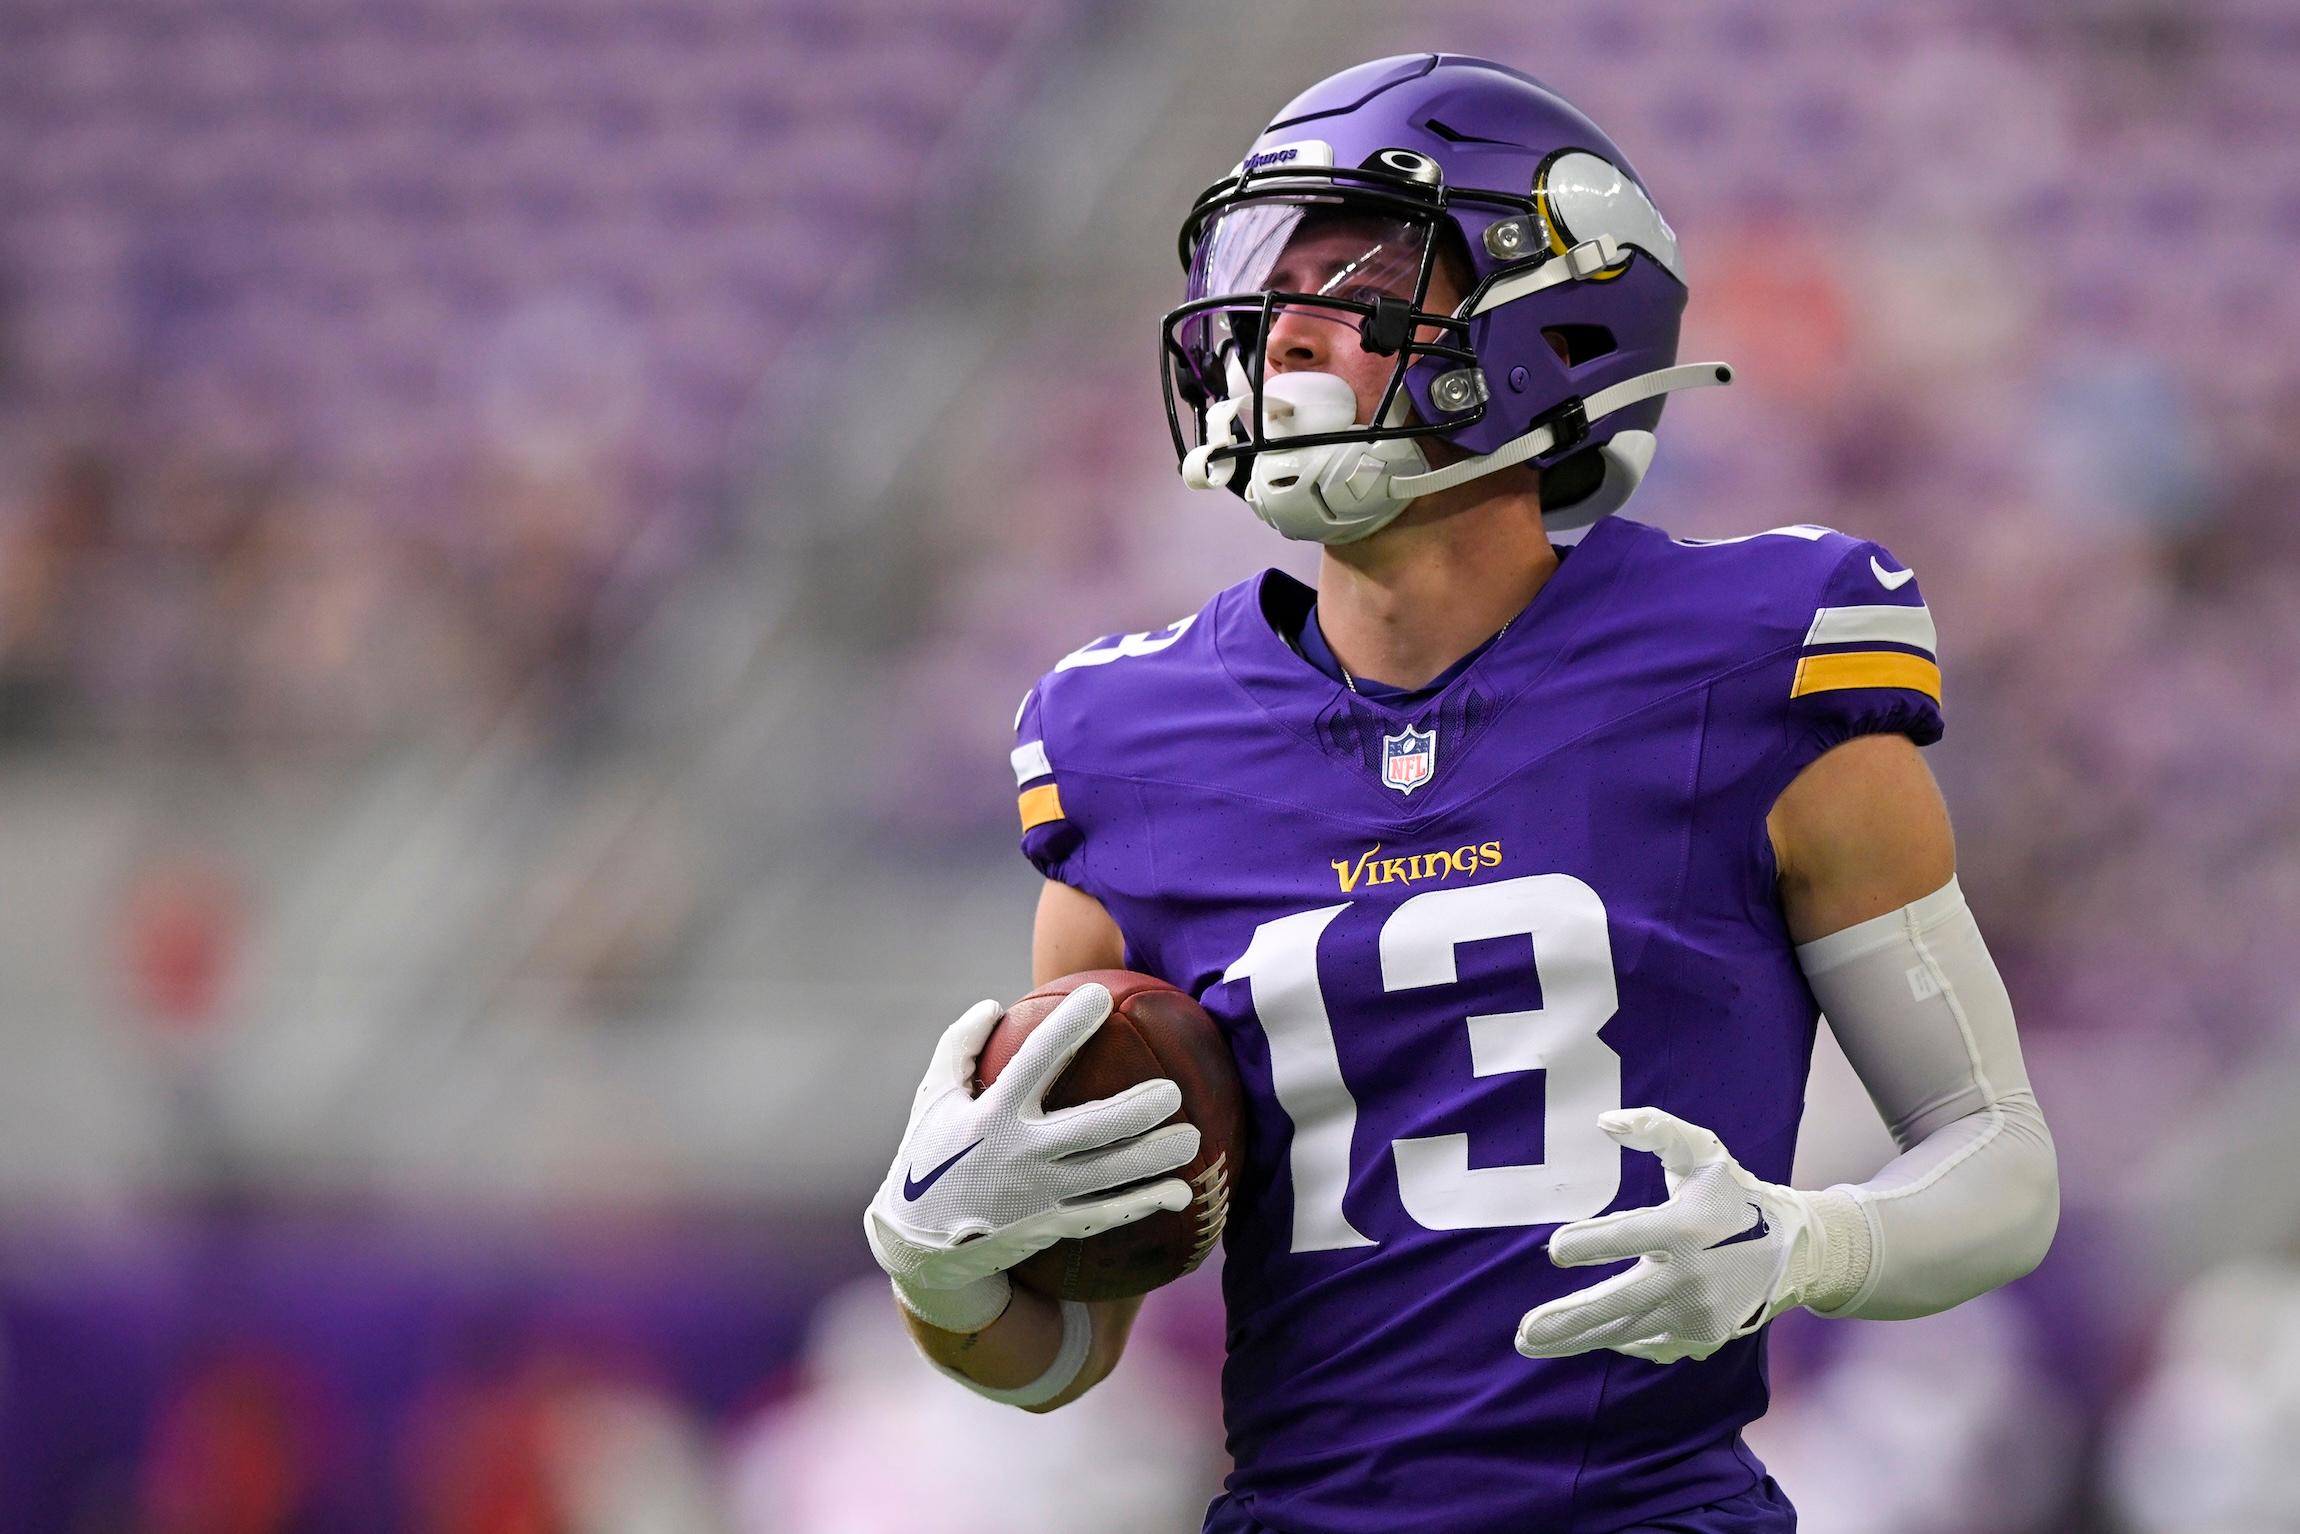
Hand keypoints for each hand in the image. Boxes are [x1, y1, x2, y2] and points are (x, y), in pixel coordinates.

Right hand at [864, 984, 1199, 1330]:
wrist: (918, 1248)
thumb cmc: (928, 1158)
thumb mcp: (931, 1099)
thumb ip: (958, 1047)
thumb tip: (993, 1003)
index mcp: (991, 1115)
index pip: (1035, 1061)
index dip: (1067, 1027)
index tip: (1100, 997)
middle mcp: (1019, 1155)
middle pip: (1090, 1128)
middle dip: (1135, 1109)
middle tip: (1172, 1091)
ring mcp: (1038, 1195)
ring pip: (1108, 1174)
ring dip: (1153, 1158)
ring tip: (1194, 1138)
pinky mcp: (1050, 1227)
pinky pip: (1106, 1215)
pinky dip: (1144, 1204)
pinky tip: (1181, 1194)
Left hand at [1513, 1108, 1850, 1364]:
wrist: (1790, 1251)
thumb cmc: (1730, 1194)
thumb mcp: (1699, 1151)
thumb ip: (1654, 1129)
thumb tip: (1604, 1120)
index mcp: (1686, 1227)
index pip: (1629, 1238)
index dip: (1590, 1244)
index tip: (1556, 1250)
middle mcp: (1692, 1276)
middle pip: (1621, 1302)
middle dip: (1570, 1318)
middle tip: (1525, 1332)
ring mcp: (1697, 1313)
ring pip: (1626, 1331)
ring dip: (1576, 1340)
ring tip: (1531, 1344)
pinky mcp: (1701, 1337)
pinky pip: (1646, 1341)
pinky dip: (1615, 1339)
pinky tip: (1579, 1338)